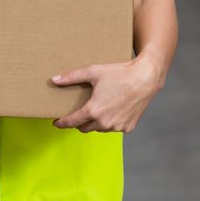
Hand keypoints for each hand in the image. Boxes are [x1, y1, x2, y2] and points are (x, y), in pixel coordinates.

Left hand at [51, 56, 165, 133]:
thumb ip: (72, 77)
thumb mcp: (93, 72)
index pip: (72, 122)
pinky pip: (113, 128)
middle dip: (78, 123)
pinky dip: (109, 122)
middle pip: (84, 128)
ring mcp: (117, 127)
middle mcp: (104, 122)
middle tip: (76, 114)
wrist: (145, 78)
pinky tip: (111, 111)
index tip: (57, 123)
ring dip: (95, 122)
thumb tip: (54, 80)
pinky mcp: (128, 127)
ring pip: (99, 128)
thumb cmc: (119, 74)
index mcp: (94, 110)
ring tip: (96, 110)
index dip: (62, 123)